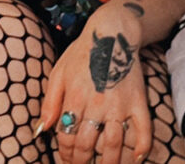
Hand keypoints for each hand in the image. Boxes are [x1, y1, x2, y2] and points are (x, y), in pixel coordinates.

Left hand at [38, 18, 151, 163]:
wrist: (112, 34)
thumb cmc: (81, 54)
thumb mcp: (58, 74)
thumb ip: (50, 103)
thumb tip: (41, 130)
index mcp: (74, 97)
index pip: (67, 136)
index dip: (65, 153)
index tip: (65, 160)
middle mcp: (96, 104)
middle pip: (88, 143)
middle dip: (82, 161)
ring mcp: (120, 105)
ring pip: (115, 143)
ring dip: (109, 162)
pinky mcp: (139, 102)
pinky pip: (144, 130)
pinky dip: (142, 147)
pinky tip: (137, 159)